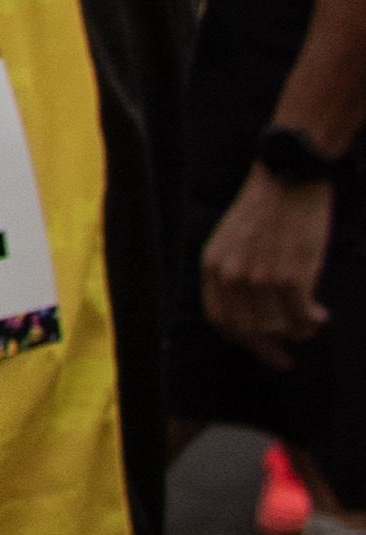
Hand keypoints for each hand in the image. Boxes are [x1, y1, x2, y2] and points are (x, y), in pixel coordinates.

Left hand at [207, 171, 333, 366]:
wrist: (288, 176)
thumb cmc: (267, 207)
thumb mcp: (234, 239)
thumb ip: (235, 272)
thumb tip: (253, 311)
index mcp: (213, 265)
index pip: (220, 319)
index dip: (240, 340)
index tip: (259, 350)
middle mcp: (231, 275)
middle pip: (248, 330)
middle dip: (268, 349)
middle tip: (286, 358)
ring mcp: (260, 277)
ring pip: (277, 326)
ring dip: (296, 332)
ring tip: (309, 325)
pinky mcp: (291, 276)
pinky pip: (301, 315)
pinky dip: (311, 321)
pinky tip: (320, 315)